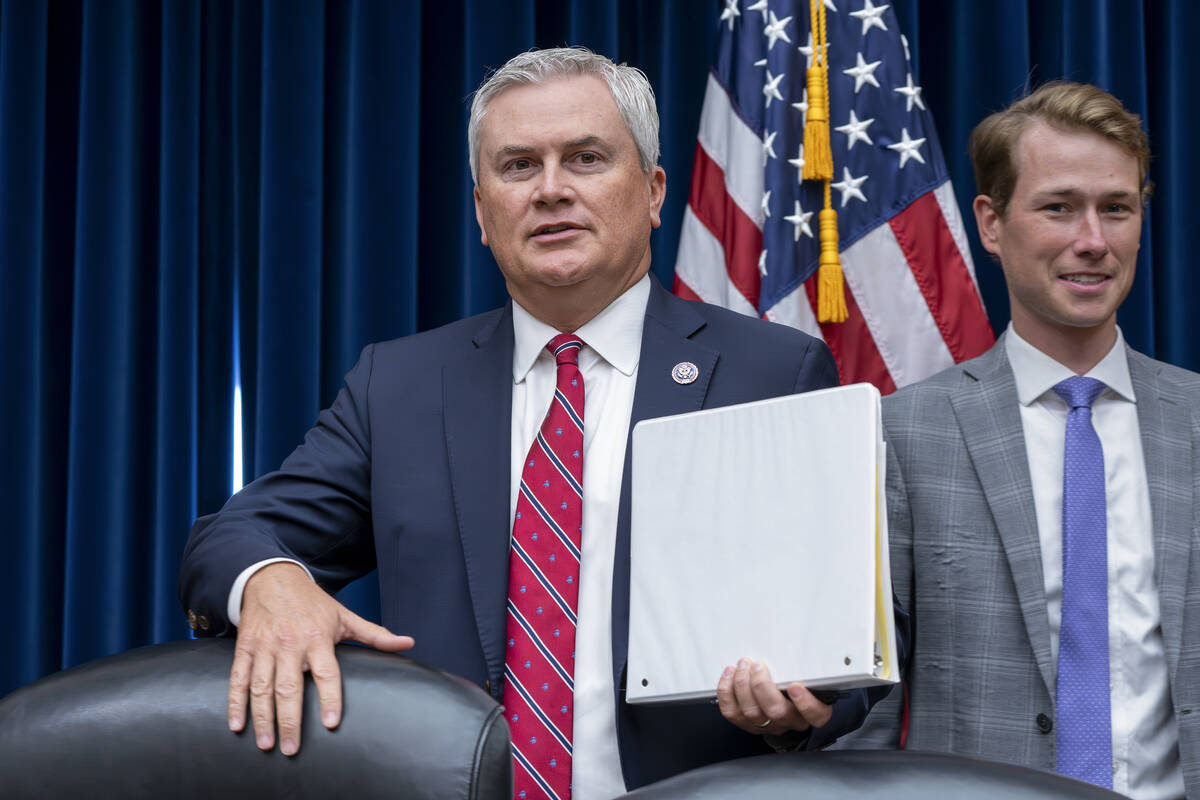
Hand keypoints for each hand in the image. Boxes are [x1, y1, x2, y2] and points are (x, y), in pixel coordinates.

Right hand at [228, 562, 413, 755]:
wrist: (273, 579)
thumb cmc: (313, 603)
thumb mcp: (345, 616)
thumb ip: (375, 634)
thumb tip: (407, 643)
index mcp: (318, 638)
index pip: (327, 673)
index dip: (330, 698)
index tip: (332, 723)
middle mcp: (291, 644)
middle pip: (289, 687)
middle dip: (290, 720)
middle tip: (291, 748)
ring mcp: (265, 647)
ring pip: (262, 687)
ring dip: (263, 718)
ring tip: (267, 743)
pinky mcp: (245, 648)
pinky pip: (239, 678)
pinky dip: (236, 702)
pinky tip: (237, 724)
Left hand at [716, 658, 832, 734]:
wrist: (782, 705)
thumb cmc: (794, 686)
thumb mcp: (807, 678)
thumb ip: (803, 668)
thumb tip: (795, 646)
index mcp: (810, 711)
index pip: (815, 715)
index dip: (805, 703)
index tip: (795, 685)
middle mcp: (789, 721)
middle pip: (776, 711)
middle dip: (763, 686)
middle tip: (759, 666)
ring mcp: (766, 725)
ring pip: (751, 712)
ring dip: (743, 684)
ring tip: (743, 664)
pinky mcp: (745, 723)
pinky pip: (731, 712)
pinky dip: (727, 691)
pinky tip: (730, 673)